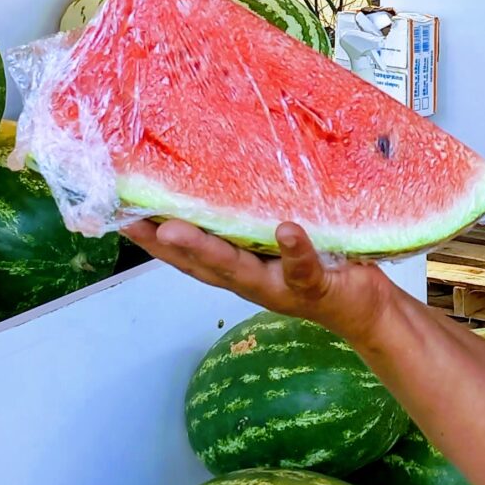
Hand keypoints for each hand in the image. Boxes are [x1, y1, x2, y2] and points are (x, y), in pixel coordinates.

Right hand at [125, 218, 400, 346]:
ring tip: (177, 229)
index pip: (185, 256)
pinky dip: (294, 249)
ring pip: (237, 268)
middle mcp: (249, 281)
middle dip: (164, 244)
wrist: (366, 308)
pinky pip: (303, 266)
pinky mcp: (316, 283)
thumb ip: (250, 223)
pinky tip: (286, 229)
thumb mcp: (276, 245)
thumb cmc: (319, 265)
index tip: (119, 216)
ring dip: (206, 250)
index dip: (150, 240)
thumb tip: (222, 176)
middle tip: (132, 222)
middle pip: (200, 264)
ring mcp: (279, 285)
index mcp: (236, 269)